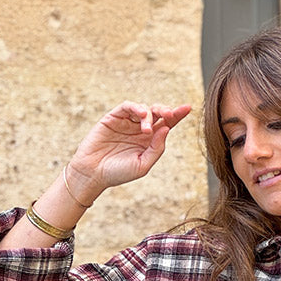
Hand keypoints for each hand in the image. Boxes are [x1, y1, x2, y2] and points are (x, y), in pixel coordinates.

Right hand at [65, 102, 191, 201]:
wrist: (93, 174)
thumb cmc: (118, 173)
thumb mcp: (143, 164)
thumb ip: (156, 148)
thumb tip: (166, 129)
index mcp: (150, 141)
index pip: (167, 124)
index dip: (177, 115)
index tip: (188, 108)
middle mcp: (140, 129)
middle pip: (158, 113)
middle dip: (166, 111)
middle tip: (170, 114)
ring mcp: (127, 122)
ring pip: (144, 109)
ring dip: (149, 114)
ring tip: (146, 129)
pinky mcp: (113, 118)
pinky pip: (127, 107)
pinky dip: (136, 107)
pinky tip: (141, 115)